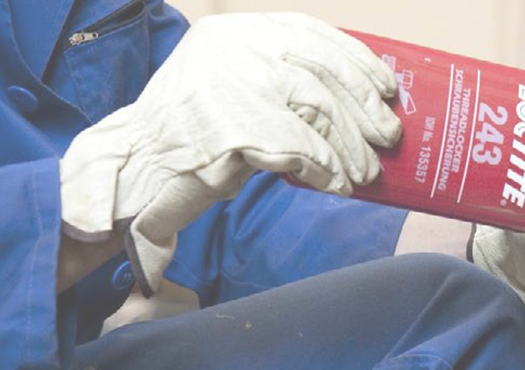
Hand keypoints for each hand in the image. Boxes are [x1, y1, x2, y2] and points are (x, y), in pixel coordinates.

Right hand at [59, 13, 400, 292]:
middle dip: (363, 107)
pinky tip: (335, 184)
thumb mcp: (235, 88)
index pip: (310, 33)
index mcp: (235, 31)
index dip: (356, 60)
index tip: (387, 87)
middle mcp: (232, 48)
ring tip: (363, 173)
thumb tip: (357, 98)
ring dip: (349, 147)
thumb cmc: (194, 138)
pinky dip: (325, 169)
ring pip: (317, 110)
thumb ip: (281, 79)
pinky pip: (301, 148)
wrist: (136, 171)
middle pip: (322, 72)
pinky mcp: (234, 130)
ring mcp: (231, 85)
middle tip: (387, 138)